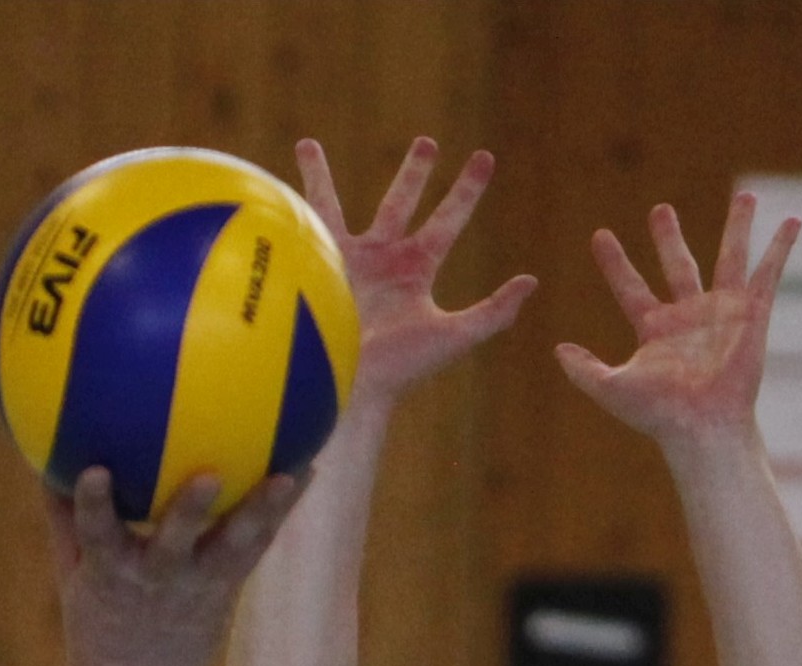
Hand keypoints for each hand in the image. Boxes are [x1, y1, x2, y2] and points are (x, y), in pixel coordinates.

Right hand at [49, 466, 303, 665]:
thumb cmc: (98, 621)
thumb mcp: (71, 574)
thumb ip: (65, 514)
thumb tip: (44, 450)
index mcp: (111, 573)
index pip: (97, 535)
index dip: (93, 506)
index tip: (92, 472)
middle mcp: (157, 579)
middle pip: (174, 544)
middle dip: (188, 512)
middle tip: (207, 475)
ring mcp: (197, 586)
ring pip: (232, 546)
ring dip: (261, 511)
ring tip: (291, 475)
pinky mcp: (226, 588)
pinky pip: (257, 545)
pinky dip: (280, 510)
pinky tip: (306, 469)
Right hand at [295, 135, 534, 409]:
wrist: (351, 386)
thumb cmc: (401, 369)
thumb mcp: (453, 337)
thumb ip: (493, 311)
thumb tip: (531, 282)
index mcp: (416, 271)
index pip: (448, 220)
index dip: (467, 190)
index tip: (484, 157)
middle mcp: (383, 260)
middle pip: (401, 202)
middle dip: (414, 173)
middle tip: (427, 142)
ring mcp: (347, 262)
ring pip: (333, 206)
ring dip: (319, 176)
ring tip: (305, 145)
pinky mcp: (315, 265)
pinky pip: (302, 222)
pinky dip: (288, 199)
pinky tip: (270, 184)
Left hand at [555, 190, 794, 448]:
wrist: (703, 427)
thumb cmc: (660, 415)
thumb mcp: (613, 389)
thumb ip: (585, 370)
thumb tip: (557, 351)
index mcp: (656, 329)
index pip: (630, 288)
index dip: (614, 263)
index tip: (599, 236)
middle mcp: (688, 316)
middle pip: (677, 265)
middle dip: (668, 237)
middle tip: (660, 209)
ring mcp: (723, 312)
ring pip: (730, 258)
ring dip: (738, 226)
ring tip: (745, 195)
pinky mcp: (752, 315)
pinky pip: (768, 273)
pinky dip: (781, 247)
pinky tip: (793, 221)